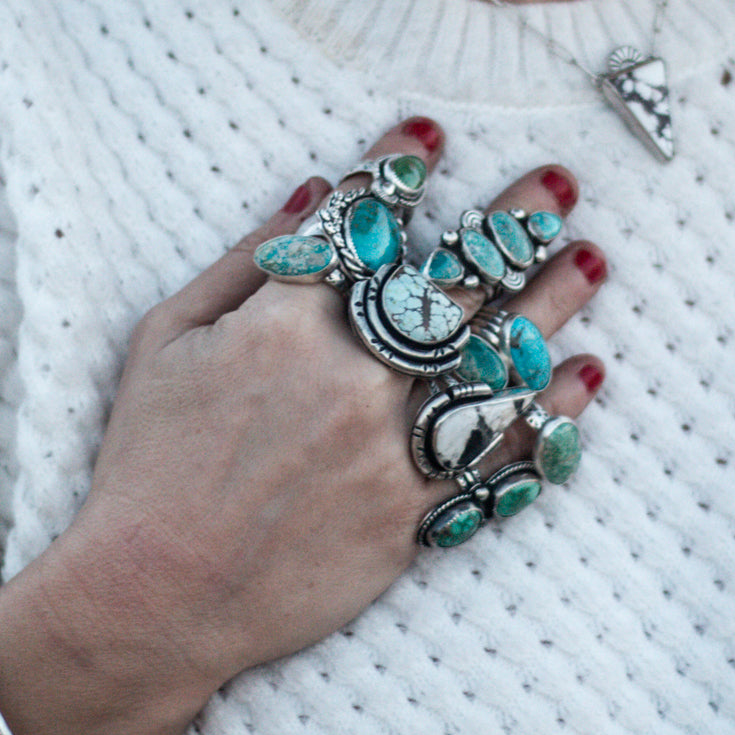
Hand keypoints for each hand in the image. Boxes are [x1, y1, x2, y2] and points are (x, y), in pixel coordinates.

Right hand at [0, 117, 606, 734]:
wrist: (158, 595)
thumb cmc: (145, 465)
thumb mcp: (162, 344)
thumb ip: (241, 264)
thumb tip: (313, 197)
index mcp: (285, 329)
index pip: (359, 227)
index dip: (396, 170)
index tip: (426, 138)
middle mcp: (353, 383)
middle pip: (453, 288)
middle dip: (510, 223)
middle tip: (555, 187)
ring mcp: (388, 456)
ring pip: (492, 366)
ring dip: (551, 308)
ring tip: (590, 264)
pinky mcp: (408, 521)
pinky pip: (494, 464)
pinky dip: (545, 417)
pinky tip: (580, 377)